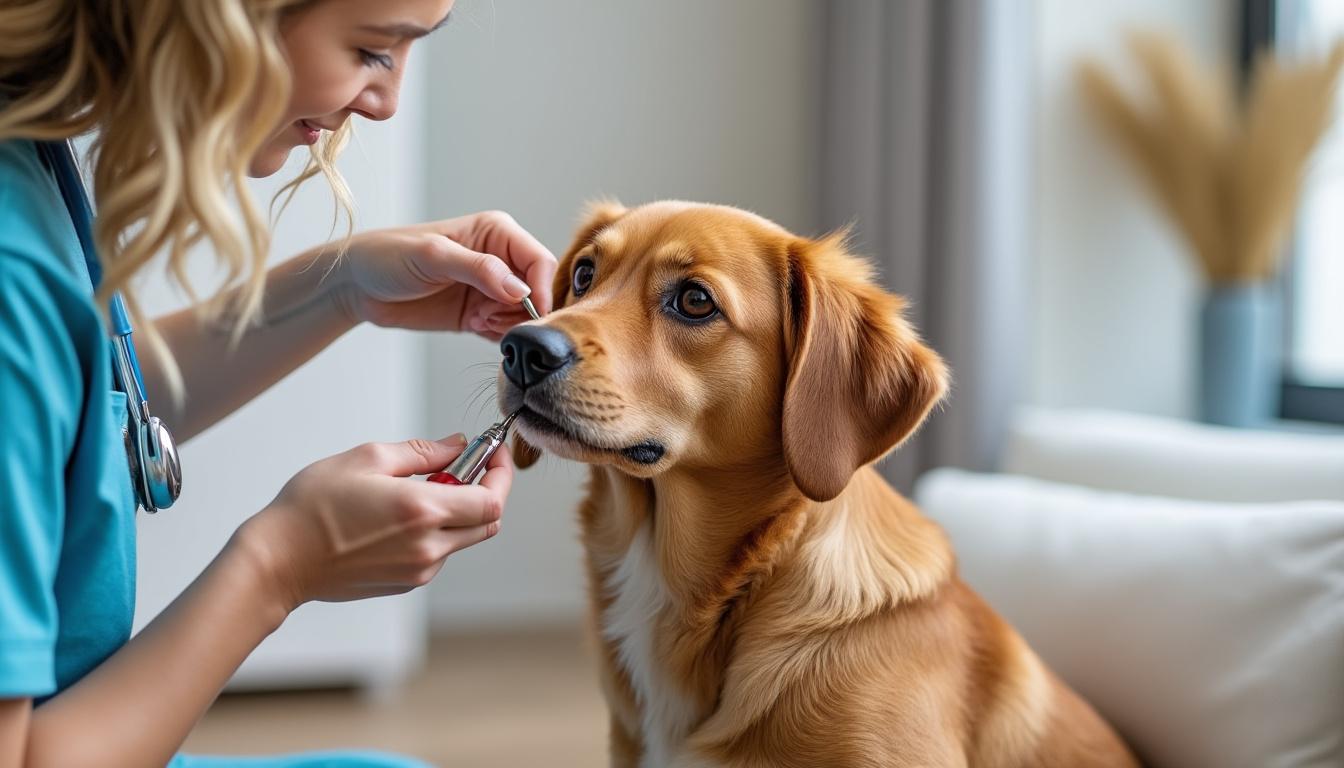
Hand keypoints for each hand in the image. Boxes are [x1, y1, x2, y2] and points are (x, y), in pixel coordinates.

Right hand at [234, 433, 512, 609]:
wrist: (280, 560)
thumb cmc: (313, 507)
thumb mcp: (367, 459)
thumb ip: (423, 453)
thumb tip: (458, 446)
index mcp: (421, 511)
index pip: (492, 500)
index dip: (501, 475)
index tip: (494, 454)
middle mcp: (428, 546)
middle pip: (487, 523)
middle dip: (485, 492)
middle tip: (461, 467)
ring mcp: (419, 570)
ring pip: (464, 539)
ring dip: (457, 512)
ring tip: (418, 490)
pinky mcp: (407, 583)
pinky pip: (440, 554)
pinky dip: (436, 532)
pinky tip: (400, 517)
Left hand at [335, 210, 556, 340]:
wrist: (357, 286)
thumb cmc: (388, 257)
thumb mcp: (433, 256)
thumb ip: (479, 269)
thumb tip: (521, 290)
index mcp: (497, 232)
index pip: (539, 260)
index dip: (542, 288)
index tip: (532, 313)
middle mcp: (501, 259)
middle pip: (538, 290)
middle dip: (522, 310)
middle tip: (489, 317)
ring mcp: (491, 288)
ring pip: (525, 314)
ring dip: (508, 324)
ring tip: (478, 321)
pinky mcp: (481, 313)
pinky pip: (507, 329)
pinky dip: (498, 335)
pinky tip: (474, 327)